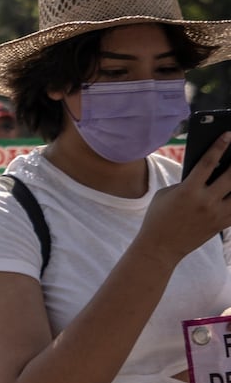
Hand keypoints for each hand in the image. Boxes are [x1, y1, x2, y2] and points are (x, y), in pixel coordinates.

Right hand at [141, 133, 230, 264]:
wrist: (160, 247)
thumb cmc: (159, 216)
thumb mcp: (166, 194)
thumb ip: (187, 182)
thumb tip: (208, 172)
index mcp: (188, 191)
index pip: (207, 163)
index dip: (219, 146)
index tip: (228, 134)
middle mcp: (205, 202)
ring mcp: (216, 214)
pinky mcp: (221, 225)